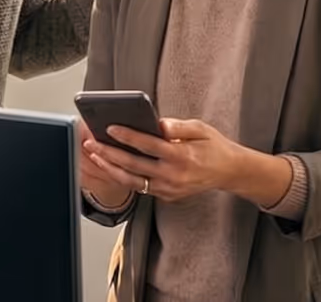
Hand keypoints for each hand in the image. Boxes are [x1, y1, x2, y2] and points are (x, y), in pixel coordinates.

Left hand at [83, 118, 241, 202]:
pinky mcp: (166, 196)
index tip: (110, 128)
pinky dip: (122, 176)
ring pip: (132, 181)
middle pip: (134, 165)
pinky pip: (139, 187)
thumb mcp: (200, 129)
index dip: (127, 136)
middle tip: (91, 142)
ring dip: (110, 168)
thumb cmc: (213, 146)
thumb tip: (158, 124)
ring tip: (94, 155)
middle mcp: (173, 175)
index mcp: (181, 156)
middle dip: (109, 153)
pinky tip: (110, 165)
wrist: (228, 172)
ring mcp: (168, 189)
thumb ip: (178, 126)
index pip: (148, 145)